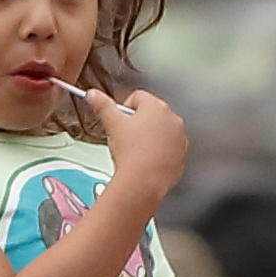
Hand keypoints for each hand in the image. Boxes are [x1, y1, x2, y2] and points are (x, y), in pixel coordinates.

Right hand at [96, 85, 190, 200]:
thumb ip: (103, 105)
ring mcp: (179, 138)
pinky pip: (169, 148)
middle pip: (151, 113)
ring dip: (150, 137)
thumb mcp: (112, 124)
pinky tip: (146, 160)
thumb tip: (94, 95)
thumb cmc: (131, 152)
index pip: (138, 97)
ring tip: (136, 150)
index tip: (119, 120)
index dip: (124, 108)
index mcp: (156, 107)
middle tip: (126, 136)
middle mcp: (172, 119)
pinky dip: (159, 152)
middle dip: (138, 123)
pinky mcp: (181, 155)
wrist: (144, 181)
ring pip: (161, 131)